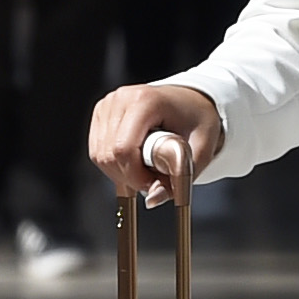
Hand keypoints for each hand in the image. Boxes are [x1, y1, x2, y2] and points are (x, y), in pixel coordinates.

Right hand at [88, 84, 220, 204]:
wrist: (191, 102)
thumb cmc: (198, 122)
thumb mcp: (201, 152)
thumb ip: (180, 177)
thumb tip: (152, 200)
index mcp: (145, 101)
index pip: (123, 149)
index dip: (136, 176)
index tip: (155, 184)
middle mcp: (121, 98)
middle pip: (108, 155)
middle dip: (130, 177)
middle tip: (154, 179)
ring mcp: (107, 105)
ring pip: (99, 156)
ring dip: (121, 173)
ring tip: (147, 168)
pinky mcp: (101, 114)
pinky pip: (97, 151)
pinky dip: (114, 165)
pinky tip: (135, 162)